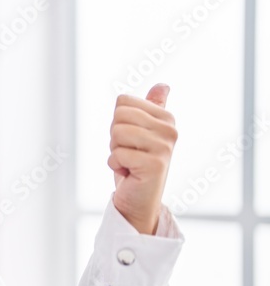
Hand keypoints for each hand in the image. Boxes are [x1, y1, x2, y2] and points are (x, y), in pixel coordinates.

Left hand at [108, 84, 177, 233]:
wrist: (138, 199)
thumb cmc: (135, 164)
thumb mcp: (140, 132)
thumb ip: (151, 108)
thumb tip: (163, 85)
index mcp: (166, 117)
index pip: (123, 102)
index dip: (117, 122)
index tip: (130, 139)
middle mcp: (170, 130)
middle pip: (119, 116)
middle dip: (114, 137)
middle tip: (128, 152)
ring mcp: (165, 147)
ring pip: (117, 133)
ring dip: (115, 151)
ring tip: (129, 162)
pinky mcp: (155, 164)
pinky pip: (117, 154)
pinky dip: (116, 166)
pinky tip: (129, 173)